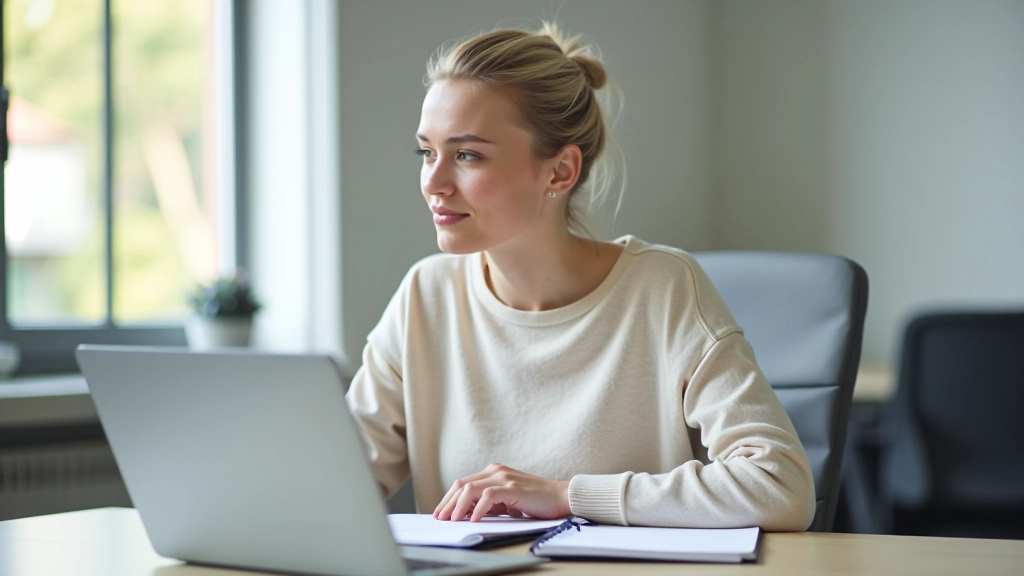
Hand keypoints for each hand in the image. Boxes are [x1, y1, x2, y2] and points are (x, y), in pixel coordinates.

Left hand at [433, 463, 570, 521]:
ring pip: (471, 489)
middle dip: (448, 502)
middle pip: (462, 484)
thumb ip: (488, 504)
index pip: (463, 483)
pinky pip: (488, 496)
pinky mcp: (513, 488)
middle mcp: (496, 471)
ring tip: (453, 520)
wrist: (560, 497)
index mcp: (493, 472)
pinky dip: (478, 508)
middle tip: (440, 518)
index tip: (440, 513)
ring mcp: (504, 478)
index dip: (448, 498)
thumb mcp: (506, 502)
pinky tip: (473, 519)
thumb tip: (465, 513)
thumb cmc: (535, 501)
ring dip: (458, 506)